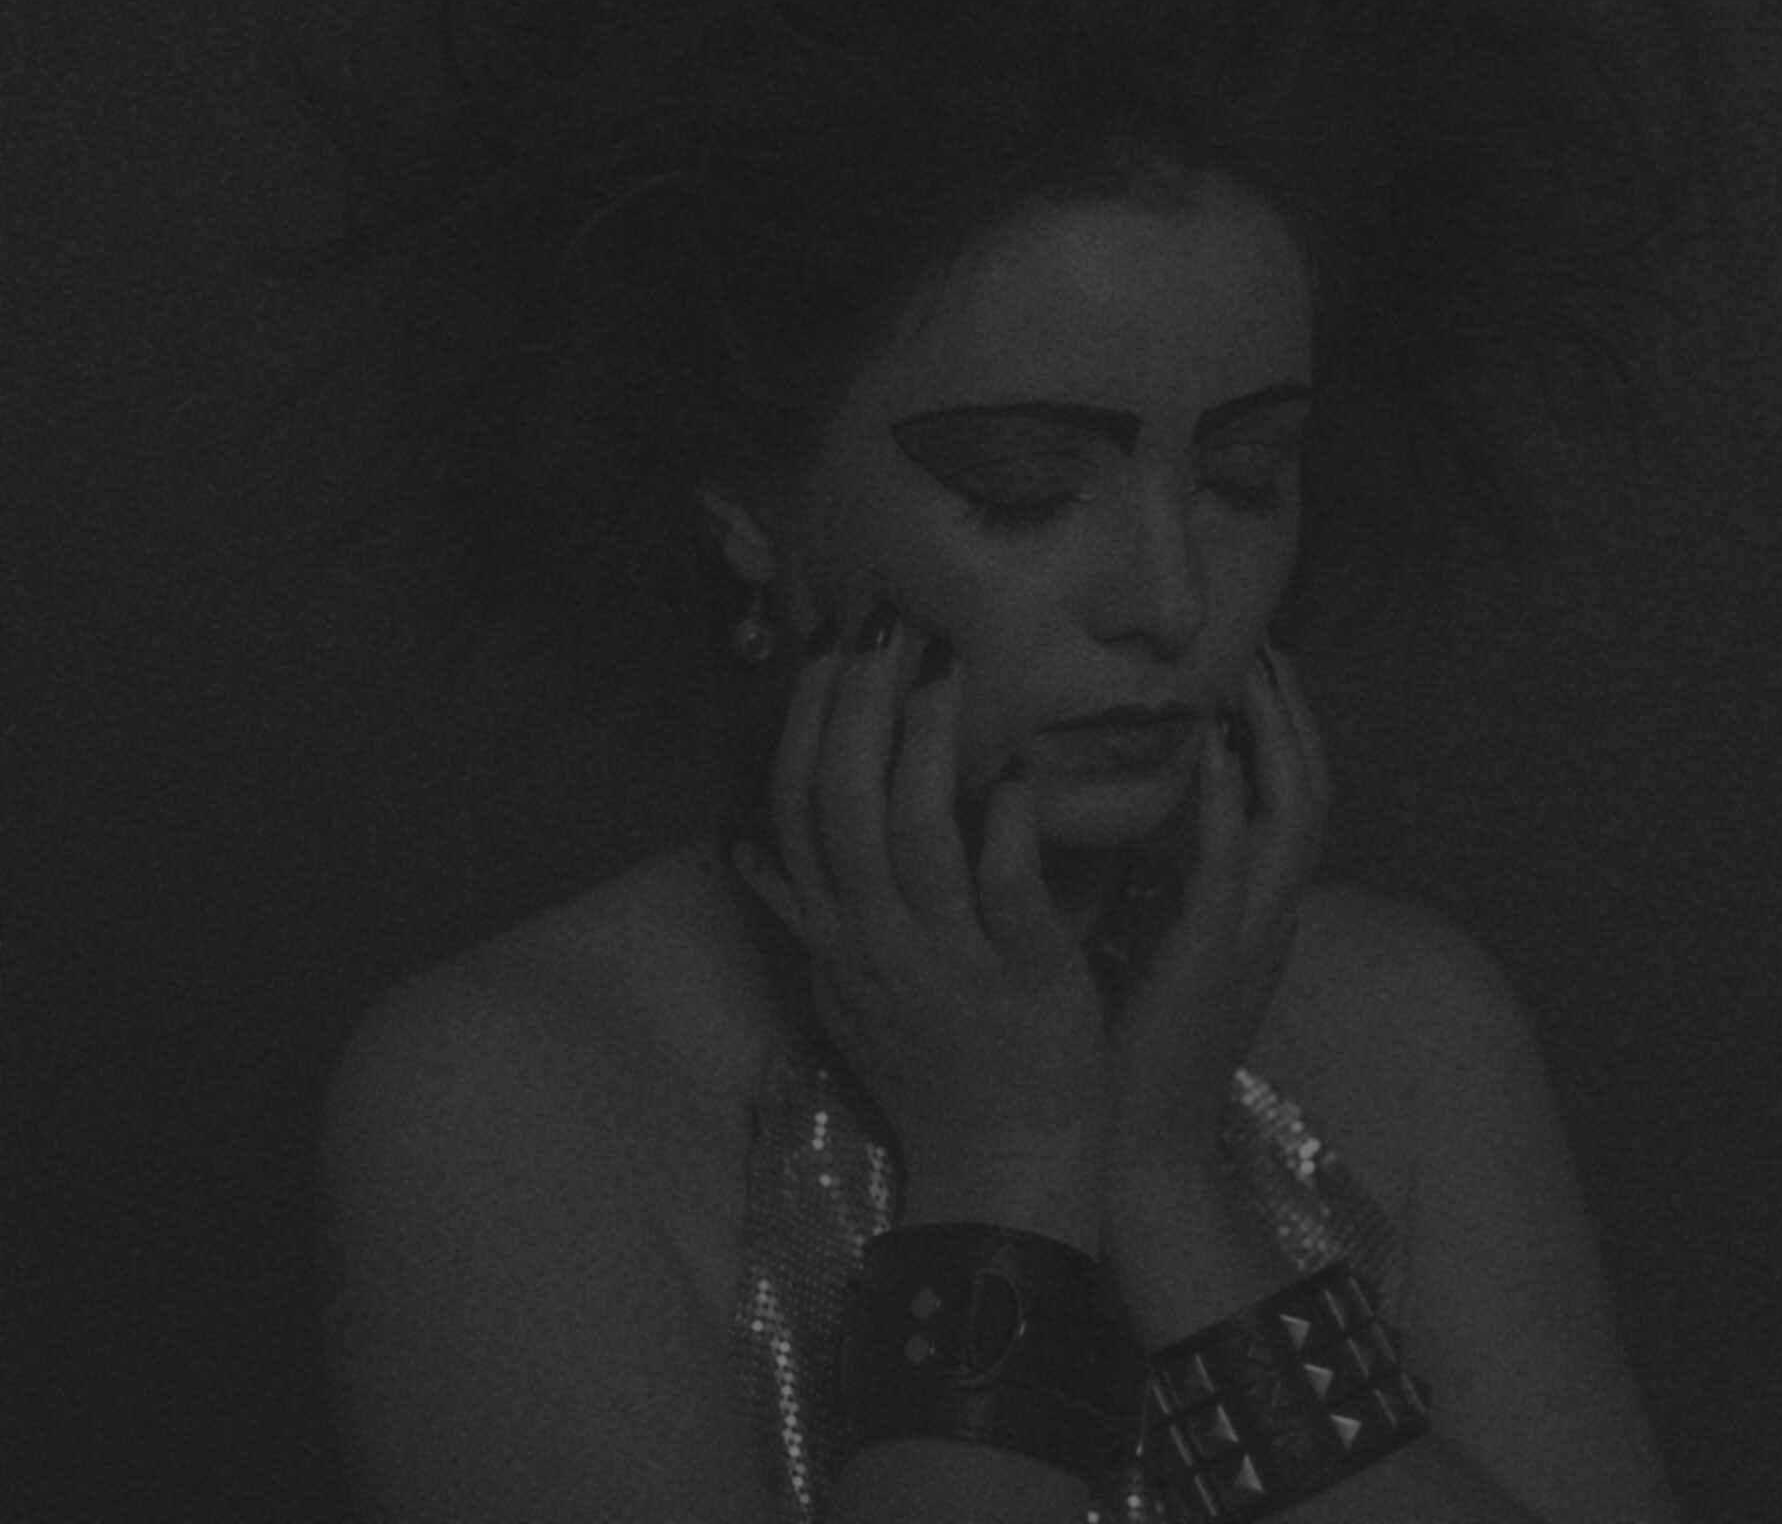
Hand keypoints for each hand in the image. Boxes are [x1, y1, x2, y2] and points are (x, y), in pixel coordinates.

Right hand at [730, 600, 1110, 1183]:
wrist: (1003, 1171)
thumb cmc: (935, 1065)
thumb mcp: (844, 990)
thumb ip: (800, 910)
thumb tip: (738, 844)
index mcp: (837, 934)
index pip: (796, 811)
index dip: (806, 725)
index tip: (828, 651)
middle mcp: (877, 941)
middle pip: (842, 808)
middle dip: (855, 709)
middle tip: (885, 629)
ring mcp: (946, 961)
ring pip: (912, 837)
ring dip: (921, 746)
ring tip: (943, 672)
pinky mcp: (1024, 979)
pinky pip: (1005, 892)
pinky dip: (1003, 829)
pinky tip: (1015, 778)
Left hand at [1101, 642, 1329, 1180]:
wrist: (1130, 1153)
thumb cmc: (1120, 1046)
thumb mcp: (1139, 940)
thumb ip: (1141, 874)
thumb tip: (1105, 798)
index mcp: (1253, 911)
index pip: (1287, 798)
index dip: (1280, 728)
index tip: (1253, 659)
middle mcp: (1269, 915)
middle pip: (1310, 790)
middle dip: (1292, 712)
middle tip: (1264, 639)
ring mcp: (1251, 937)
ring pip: (1295, 816)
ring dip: (1278, 738)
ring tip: (1254, 669)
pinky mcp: (1214, 961)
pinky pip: (1237, 871)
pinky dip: (1235, 806)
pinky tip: (1220, 754)